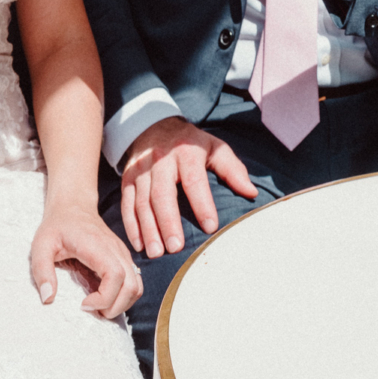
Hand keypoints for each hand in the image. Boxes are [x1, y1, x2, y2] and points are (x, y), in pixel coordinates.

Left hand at [30, 204, 142, 317]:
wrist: (73, 206)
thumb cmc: (57, 226)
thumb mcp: (41, 245)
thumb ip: (41, 270)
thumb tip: (48, 298)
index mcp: (97, 245)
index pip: (116, 276)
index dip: (104, 298)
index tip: (83, 304)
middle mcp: (115, 249)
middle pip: (131, 286)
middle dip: (114, 308)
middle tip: (92, 310)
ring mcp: (122, 254)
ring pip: (137, 287)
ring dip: (122, 304)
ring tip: (99, 306)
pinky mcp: (123, 258)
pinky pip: (134, 282)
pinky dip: (124, 297)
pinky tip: (103, 297)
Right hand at [121, 116, 256, 257]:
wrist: (154, 125)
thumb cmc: (191, 144)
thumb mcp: (214, 148)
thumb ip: (232, 169)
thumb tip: (251, 192)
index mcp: (187, 152)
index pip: (194, 180)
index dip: (203, 204)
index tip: (210, 227)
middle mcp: (161, 160)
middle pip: (163, 194)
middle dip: (168, 222)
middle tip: (175, 248)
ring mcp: (142, 169)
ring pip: (142, 201)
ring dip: (148, 228)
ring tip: (156, 253)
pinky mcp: (128, 177)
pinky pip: (127, 203)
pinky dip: (131, 225)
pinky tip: (138, 244)